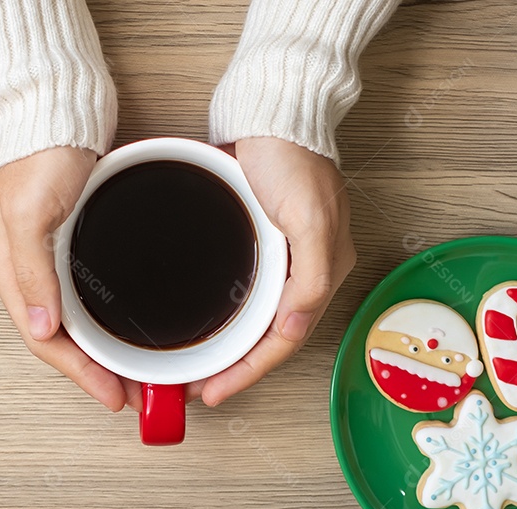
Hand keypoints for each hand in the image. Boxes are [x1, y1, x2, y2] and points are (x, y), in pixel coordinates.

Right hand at [0, 147, 137, 411]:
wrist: (61, 108)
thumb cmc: (44, 152)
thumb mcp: (32, 212)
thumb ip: (33, 271)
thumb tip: (42, 328)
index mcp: (10, 269)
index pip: (44, 340)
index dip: (79, 373)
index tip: (114, 396)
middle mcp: (27, 271)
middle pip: (59, 340)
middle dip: (93, 372)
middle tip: (133, 395)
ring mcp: (48, 260)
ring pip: (73, 324)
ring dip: (99, 353)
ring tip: (132, 374)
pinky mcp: (69, 246)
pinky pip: (85, 299)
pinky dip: (103, 324)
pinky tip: (121, 332)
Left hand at [197, 137, 355, 406]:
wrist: (270, 106)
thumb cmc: (292, 154)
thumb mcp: (310, 217)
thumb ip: (310, 279)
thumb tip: (294, 330)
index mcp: (320, 271)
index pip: (284, 340)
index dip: (248, 373)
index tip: (213, 393)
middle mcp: (301, 270)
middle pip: (267, 336)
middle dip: (235, 368)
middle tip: (198, 389)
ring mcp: (278, 256)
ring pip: (253, 318)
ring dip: (228, 347)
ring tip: (197, 366)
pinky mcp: (254, 239)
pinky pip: (241, 290)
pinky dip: (223, 314)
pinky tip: (201, 321)